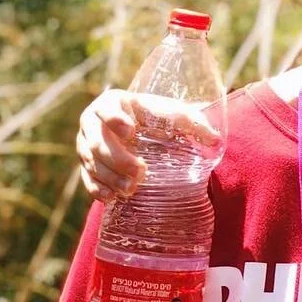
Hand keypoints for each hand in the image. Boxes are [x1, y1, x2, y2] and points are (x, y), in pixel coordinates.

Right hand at [76, 89, 221, 201]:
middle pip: (98, 142)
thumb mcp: (176, 115)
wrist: (141, 128)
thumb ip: (195, 124)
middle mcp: (92, 123)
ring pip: (91, 162)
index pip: (106, 108)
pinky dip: (97, 189)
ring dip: (109, 177)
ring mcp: (84, 145)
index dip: (114, 119)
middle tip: (140, 172)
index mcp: (112, 102)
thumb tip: (216, 141)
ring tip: (130, 189)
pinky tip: (111, 198)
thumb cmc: (159, 117)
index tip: (131, 131)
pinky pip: (86, 178)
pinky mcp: (86, 165)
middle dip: (118, 159)